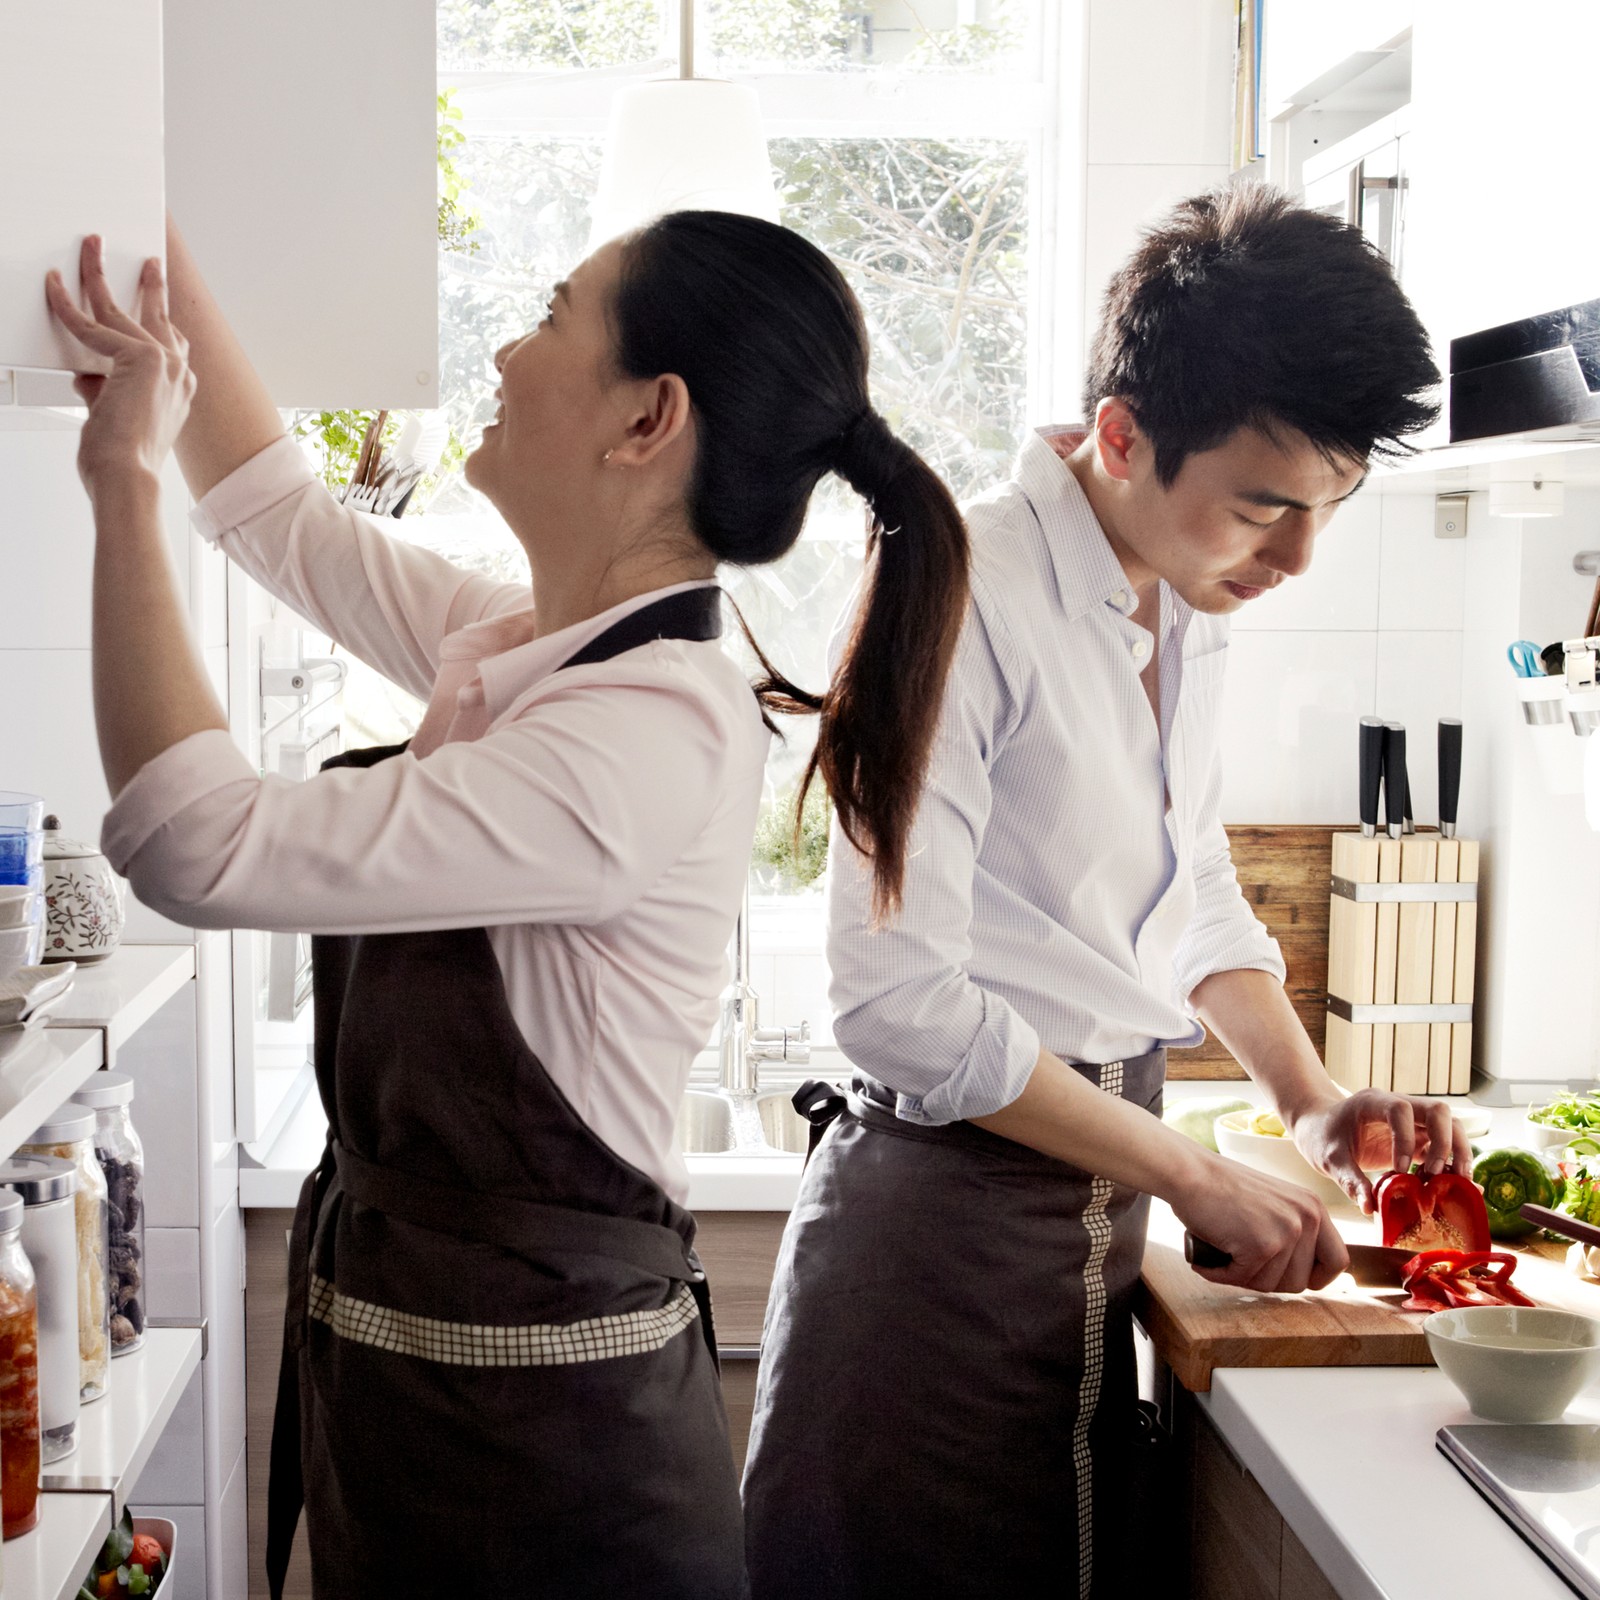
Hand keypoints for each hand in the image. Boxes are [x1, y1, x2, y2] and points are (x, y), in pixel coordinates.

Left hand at [44, 236, 194, 494]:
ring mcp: (165, 364)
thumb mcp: (113, 417)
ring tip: (91, 249)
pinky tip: (55, 286)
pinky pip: (91, 325)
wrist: (127, 475)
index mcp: (180, 392)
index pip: (172, 346)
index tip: (158, 304)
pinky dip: (67, 306)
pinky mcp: (141, 358)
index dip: (161, 321)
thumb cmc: (123, 459)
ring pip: (123, 309)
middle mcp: (180, 375)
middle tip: (148, 264)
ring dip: (101, 275)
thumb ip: (103, 390)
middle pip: (159, 319)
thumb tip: (85, 374)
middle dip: (150, 286)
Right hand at [1171, 1150, 1348, 1293]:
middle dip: (1269, 1280)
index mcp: (1314, 1207)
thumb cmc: (1220, 1187)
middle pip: (1301, 1282)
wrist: (1189, 1172)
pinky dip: (1220, 1274)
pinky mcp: (1261, 1245)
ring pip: (1272, 1285)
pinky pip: (1243, 1279)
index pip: (1338, 1260)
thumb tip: (1304, 1277)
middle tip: (1242, 1262)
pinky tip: (1208, 1259)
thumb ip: (1293, 1230)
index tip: (1289, 1276)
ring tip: (1223, 1254)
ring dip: (1243, 1277)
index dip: (1316, 1277)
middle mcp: (1307, 1218)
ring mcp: (1286, 1231)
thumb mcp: (1274, 1203)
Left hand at [1289, 1088, 1472, 1214]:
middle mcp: (1398, 1105)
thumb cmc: (1322, 1137)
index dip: (1406, 1139)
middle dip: (1445, 1142)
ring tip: (1457, 1181)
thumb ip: (1349, 1180)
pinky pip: (1444, 1145)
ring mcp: (1412, 1121)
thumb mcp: (1328, 1158)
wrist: (1320, 1128)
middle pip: (1438, 1110)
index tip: (1400, 1169)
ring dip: (1458, 1151)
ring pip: (1450, 1124)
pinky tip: (1454, 1185)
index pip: (1400, 1110)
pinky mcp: (1418, 1138)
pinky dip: (1453, 1163)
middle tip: (1437, 1174)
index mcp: (1372, 1102)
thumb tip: (1370, 1208)